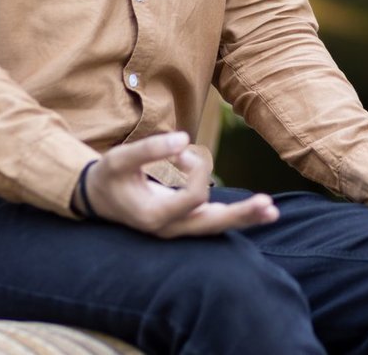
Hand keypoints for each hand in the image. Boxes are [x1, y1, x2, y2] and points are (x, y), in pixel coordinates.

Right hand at [83, 131, 278, 237]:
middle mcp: (168, 229)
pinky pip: (211, 222)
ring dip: (243, 218)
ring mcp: (176, 229)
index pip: (192, 196)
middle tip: (269, 207)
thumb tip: (184, 139)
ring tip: (272, 212)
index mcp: (153, 216)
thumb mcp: (120, 159)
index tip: (181, 152)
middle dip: (240, 215)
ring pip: (214, 227)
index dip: (196, 169)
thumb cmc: (108, 176)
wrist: (95, 198)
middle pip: (211, 225)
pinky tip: (256, 212)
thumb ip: (150, 149)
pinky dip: (232, 216)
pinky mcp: (182, 223)